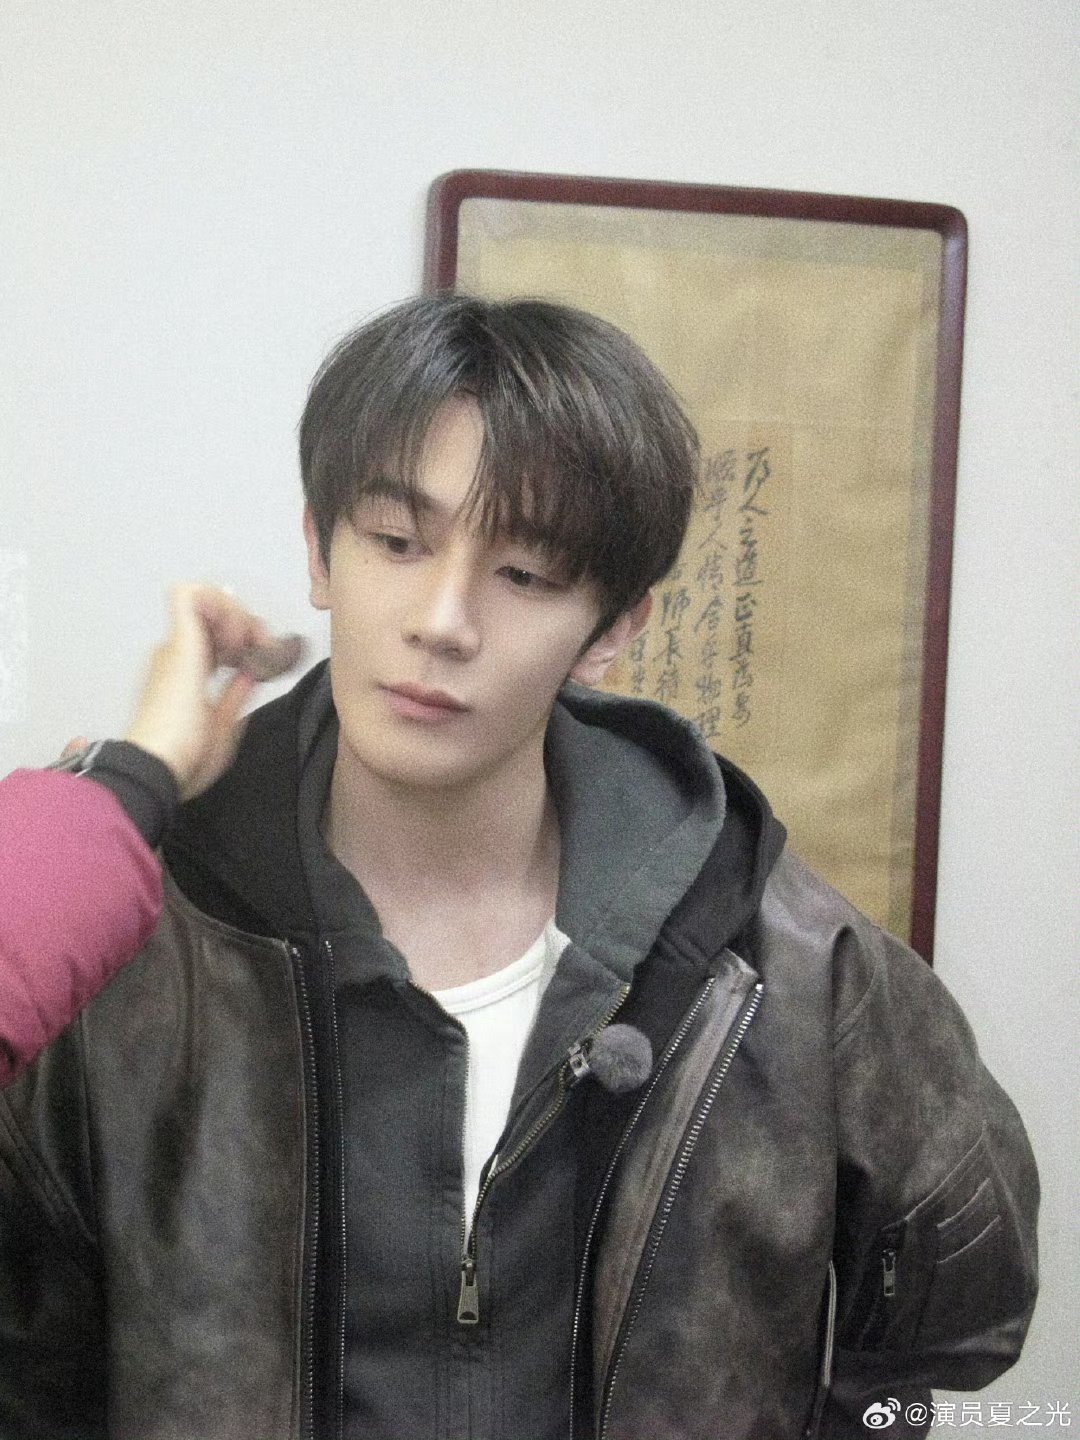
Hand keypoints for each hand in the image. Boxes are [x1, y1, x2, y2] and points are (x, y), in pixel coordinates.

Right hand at [123, 584, 304, 800]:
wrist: (158, 767)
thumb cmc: (183, 759)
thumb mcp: (223, 726)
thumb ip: (236, 694)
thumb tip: (249, 671)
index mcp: (186, 671)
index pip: (217, 633)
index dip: (245, 636)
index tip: (264, 657)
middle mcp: (177, 652)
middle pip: (213, 610)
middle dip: (246, 620)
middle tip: (265, 646)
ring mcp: (176, 646)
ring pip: (204, 596)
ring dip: (236, 611)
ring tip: (249, 642)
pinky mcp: (178, 644)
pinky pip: (189, 595)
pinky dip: (220, 605)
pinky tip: (236, 635)